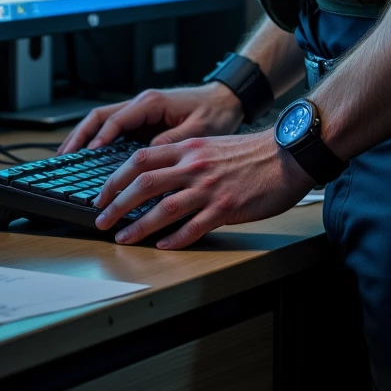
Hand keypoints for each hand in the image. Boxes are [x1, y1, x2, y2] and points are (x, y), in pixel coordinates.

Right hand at [57, 82, 243, 153]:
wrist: (227, 101)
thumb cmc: (216, 112)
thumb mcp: (197, 130)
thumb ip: (171, 142)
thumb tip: (145, 159)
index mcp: (151, 103)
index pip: (115, 120)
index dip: (99, 139)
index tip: (87, 156)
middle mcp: (141, 105)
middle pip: (99, 118)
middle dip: (79, 136)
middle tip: (63, 158)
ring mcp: (140, 113)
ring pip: (102, 123)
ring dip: (83, 138)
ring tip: (66, 158)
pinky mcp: (143, 122)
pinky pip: (114, 130)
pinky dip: (97, 141)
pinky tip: (88, 157)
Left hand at [93, 131, 311, 248]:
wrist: (288, 154)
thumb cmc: (253, 152)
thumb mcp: (212, 144)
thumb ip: (187, 156)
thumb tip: (161, 173)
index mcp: (189, 148)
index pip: (140, 159)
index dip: (116, 177)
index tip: (103, 193)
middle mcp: (194, 166)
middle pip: (143, 183)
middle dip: (116, 204)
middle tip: (102, 220)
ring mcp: (209, 188)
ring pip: (163, 208)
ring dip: (138, 226)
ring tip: (123, 239)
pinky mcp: (226, 208)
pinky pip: (193, 227)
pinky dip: (174, 239)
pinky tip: (163, 246)